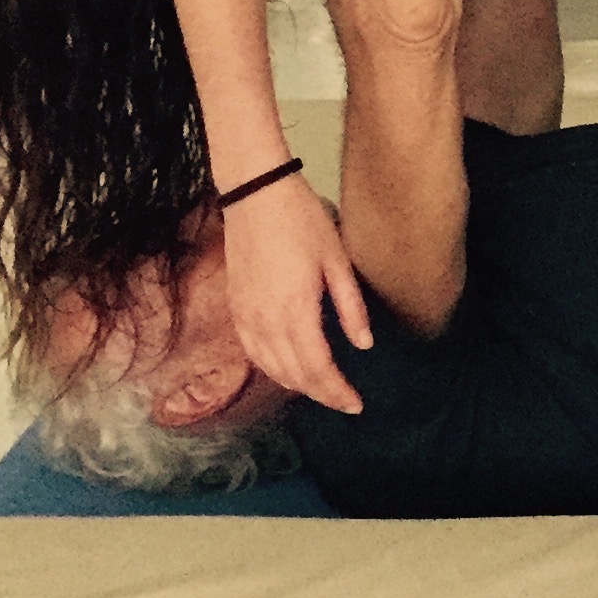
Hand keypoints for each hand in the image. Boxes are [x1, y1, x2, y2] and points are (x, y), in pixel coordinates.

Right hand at [221, 170, 372, 412]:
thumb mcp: (337, 260)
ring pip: (271, 369)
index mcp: (296, 311)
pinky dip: (272, 369)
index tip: (356, 404)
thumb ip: (350, 307)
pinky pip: (253, 353)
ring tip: (321, 389)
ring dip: (297, 385)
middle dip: (321, 393)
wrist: (254, 194)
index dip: (337, 392)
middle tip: (344, 401)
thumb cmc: (301, 220)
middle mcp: (266, 322)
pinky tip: (286, 370)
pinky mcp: (235, 308)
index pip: (317, 368)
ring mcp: (246, 317)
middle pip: (294, 375)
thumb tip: (363, 345)